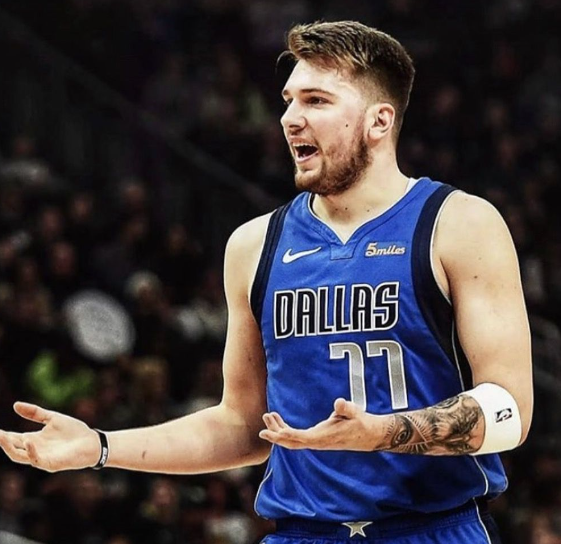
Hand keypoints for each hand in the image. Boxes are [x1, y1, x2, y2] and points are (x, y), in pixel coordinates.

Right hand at [0, 402, 100, 471]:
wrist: (92, 441)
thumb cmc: (73, 431)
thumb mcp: (52, 418)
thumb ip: (34, 413)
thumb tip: (15, 405)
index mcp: (34, 440)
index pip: (13, 438)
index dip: (2, 435)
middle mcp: (35, 450)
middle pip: (12, 448)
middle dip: (1, 441)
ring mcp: (42, 458)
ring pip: (19, 456)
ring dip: (9, 448)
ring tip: (0, 436)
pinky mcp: (51, 464)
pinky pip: (37, 460)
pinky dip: (31, 451)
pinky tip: (28, 440)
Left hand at [259, 398, 380, 450]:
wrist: (370, 435)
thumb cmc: (362, 423)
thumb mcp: (355, 413)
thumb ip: (346, 408)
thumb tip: (339, 403)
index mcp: (323, 437)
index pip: (298, 438)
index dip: (282, 435)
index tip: (268, 432)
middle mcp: (317, 442)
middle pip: (291, 443)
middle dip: (275, 435)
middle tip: (262, 426)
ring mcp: (317, 441)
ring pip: (293, 440)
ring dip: (278, 430)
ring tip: (268, 416)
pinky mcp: (318, 438)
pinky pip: (298, 437)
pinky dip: (286, 430)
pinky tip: (280, 421)